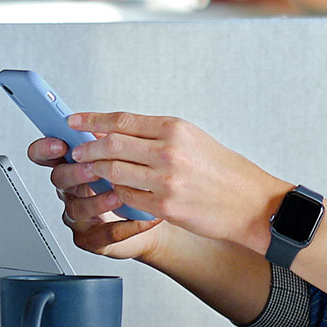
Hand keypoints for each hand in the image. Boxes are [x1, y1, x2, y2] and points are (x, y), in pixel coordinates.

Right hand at [26, 135, 166, 260]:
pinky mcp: (93, 239)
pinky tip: (138, 218)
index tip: (59, 143)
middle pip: (59, 179)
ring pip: (77, 208)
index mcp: (72, 165)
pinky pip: (104, 235)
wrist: (152, 215)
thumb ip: (110, 140)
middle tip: (93, 169)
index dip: (45, 148)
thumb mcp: (122, 155)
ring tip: (118, 195)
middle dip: (75, 172)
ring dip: (97, 201)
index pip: (45, 154)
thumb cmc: (133, 182)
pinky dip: (123, 226)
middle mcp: (71, 190)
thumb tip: (108, 122)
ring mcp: (79, 216)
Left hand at [49, 111, 287, 253]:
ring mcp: (165, 181)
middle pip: (112, 144)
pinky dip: (116, 193)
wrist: (252, 204)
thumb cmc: (224, 172)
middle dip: (87, 147)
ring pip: (114, 171)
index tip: (74, 121)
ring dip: (96, 171)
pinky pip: (127, 197)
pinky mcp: (164, 207)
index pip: (122, 120)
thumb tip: (118, 132)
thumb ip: (157, 135)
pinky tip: (114, 190)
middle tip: (76, 149)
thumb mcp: (193, 140)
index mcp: (175, 129)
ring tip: (89, 170)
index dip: (92, 120)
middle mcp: (168, 151)